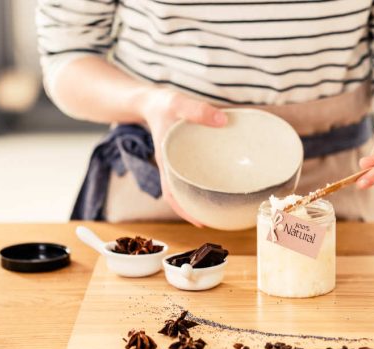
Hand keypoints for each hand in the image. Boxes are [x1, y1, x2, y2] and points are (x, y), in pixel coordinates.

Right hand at [141, 89, 227, 225]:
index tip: (200, 222)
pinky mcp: (183, 158)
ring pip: (187, 187)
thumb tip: (223, 121)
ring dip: (201, 198)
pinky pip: (192, 174)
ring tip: (222, 205)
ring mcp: (177, 163)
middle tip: (219, 219)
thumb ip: (197, 110)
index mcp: (166, 161)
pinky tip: (218, 181)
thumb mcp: (177, 103)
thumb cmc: (162, 104)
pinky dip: (203, 182)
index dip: (184, 211)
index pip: (171, 194)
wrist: (150, 100)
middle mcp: (171, 167)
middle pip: (181, 196)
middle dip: (197, 210)